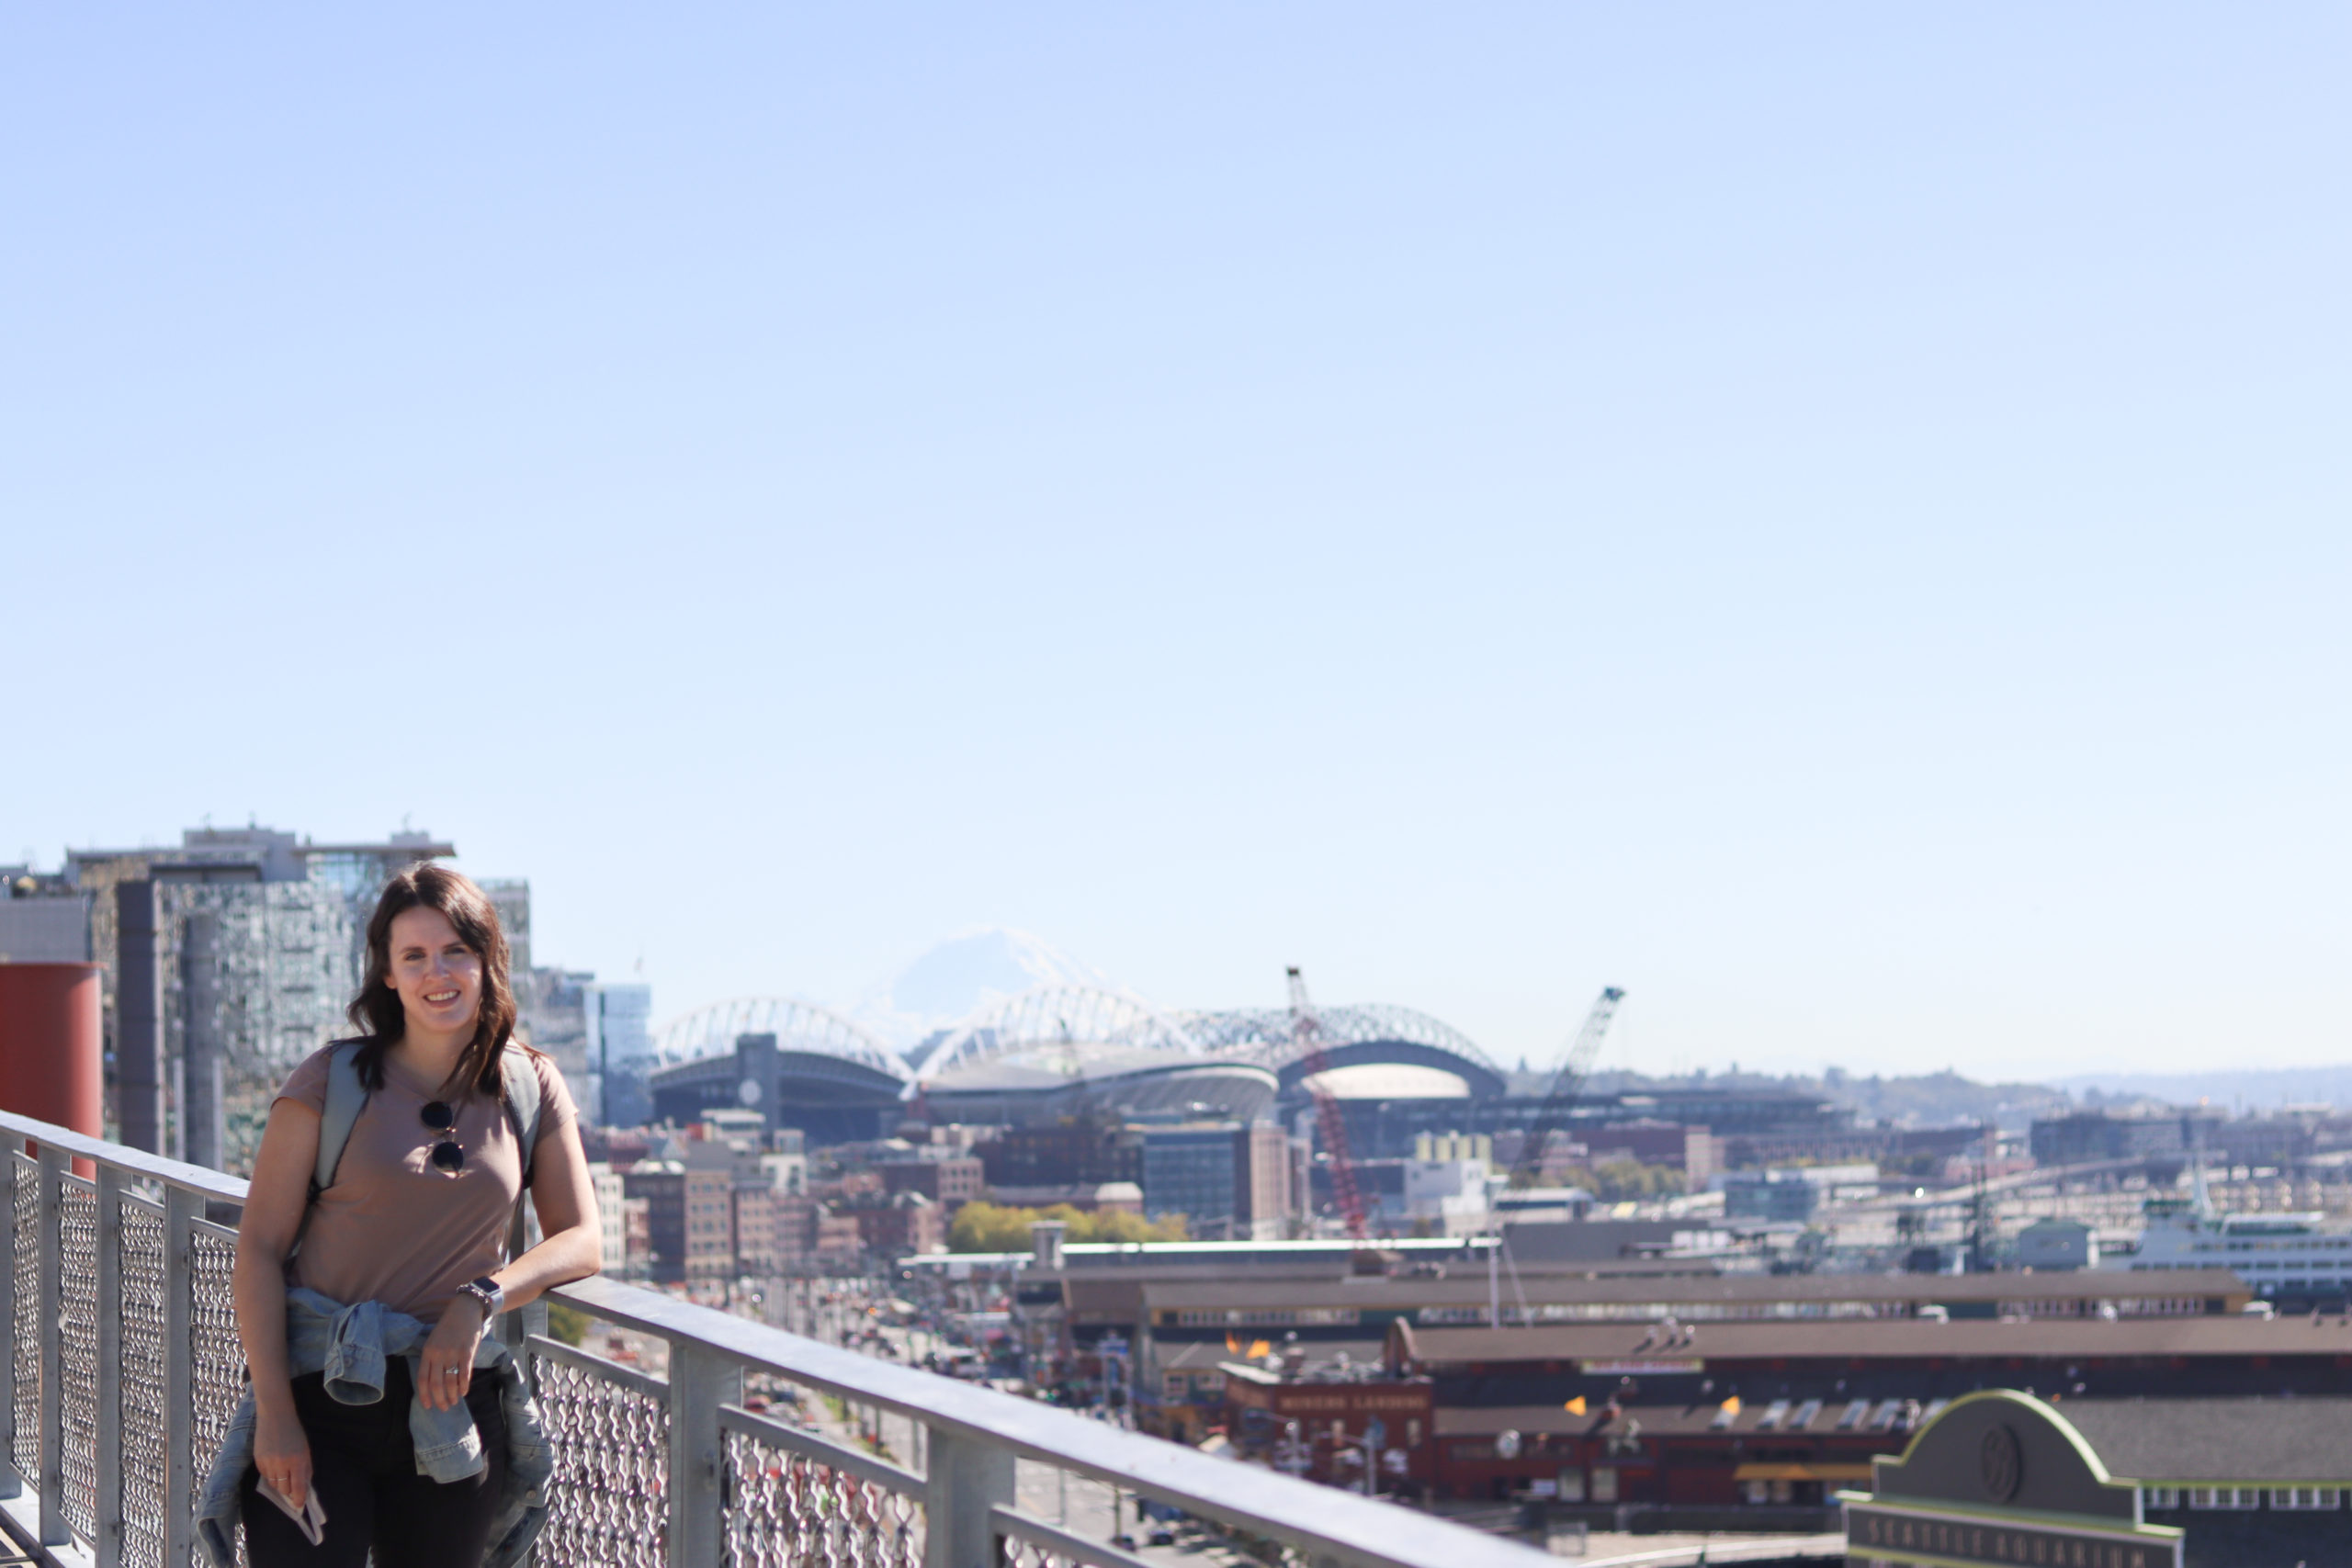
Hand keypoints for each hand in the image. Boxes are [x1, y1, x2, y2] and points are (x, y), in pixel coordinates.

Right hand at [253, 1402, 312, 1510]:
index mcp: (298, 1460)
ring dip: (279, 1483)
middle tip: (292, 1486)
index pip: (298, 1487)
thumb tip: (303, 1488)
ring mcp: (268, 1463)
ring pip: (273, 1484)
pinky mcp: (258, 1461)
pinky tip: (274, 1463)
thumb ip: (305, 1469)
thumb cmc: (294, 1434)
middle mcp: (282, 1463)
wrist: (275, 1417)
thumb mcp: (305, 1450)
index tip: (299, 1506)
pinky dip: (270, 1474)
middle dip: (288, 1490)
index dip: (298, 1499)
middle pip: (284, 1489)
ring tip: (283, 1471)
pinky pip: (265, 1476)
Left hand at [417, 1296, 486, 1411]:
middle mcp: (438, 1354)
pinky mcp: (467, 1352)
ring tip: (454, 1402)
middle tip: (443, 1408)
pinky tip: (463, 1392)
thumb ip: (432, 1358)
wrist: (465, 1310)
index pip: (422, 1379)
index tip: (428, 1406)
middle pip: (436, 1383)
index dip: (424, 1395)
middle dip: (439, 1399)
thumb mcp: (434, 1340)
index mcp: (427, 1352)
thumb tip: (433, 1380)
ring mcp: (453, 1353)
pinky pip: (464, 1374)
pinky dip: (463, 1386)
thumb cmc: (449, 1326)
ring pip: (450, 1381)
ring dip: (452, 1395)